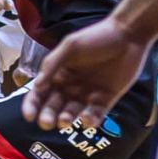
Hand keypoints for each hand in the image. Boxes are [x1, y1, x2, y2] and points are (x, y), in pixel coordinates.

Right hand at [25, 15, 150, 128]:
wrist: (128, 35)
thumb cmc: (96, 37)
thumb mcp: (70, 46)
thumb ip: (52, 64)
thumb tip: (36, 86)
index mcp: (58, 74)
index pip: (39, 93)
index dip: (32, 106)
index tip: (29, 117)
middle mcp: (70, 87)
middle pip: (54, 107)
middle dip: (48, 117)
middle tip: (47, 123)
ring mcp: (88, 95)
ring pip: (73, 113)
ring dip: (66, 119)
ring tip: (64, 121)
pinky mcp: (106, 100)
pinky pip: (95, 115)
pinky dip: (90, 120)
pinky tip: (87, 120)